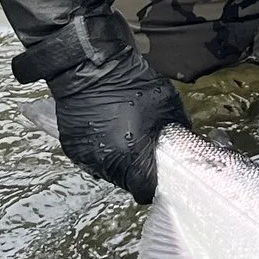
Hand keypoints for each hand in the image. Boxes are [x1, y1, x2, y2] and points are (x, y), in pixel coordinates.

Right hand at [48, 49, 187, 202]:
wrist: (92, 67)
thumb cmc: (132, 85)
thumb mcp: (169, 106)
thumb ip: (180, 130)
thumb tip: (186, 140)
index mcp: (132, 160)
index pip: (144, 191)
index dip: (153, 184)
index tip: (156, 173)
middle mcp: (107, 164)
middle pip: (125, 182)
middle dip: (135, 170)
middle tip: (141, 149)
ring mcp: (86, 157)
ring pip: (106, 171)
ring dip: (116, 161)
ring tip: (122, 137)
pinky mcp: (71, 147)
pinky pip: (90, 157)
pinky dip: (99, 149)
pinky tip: (106, 131)